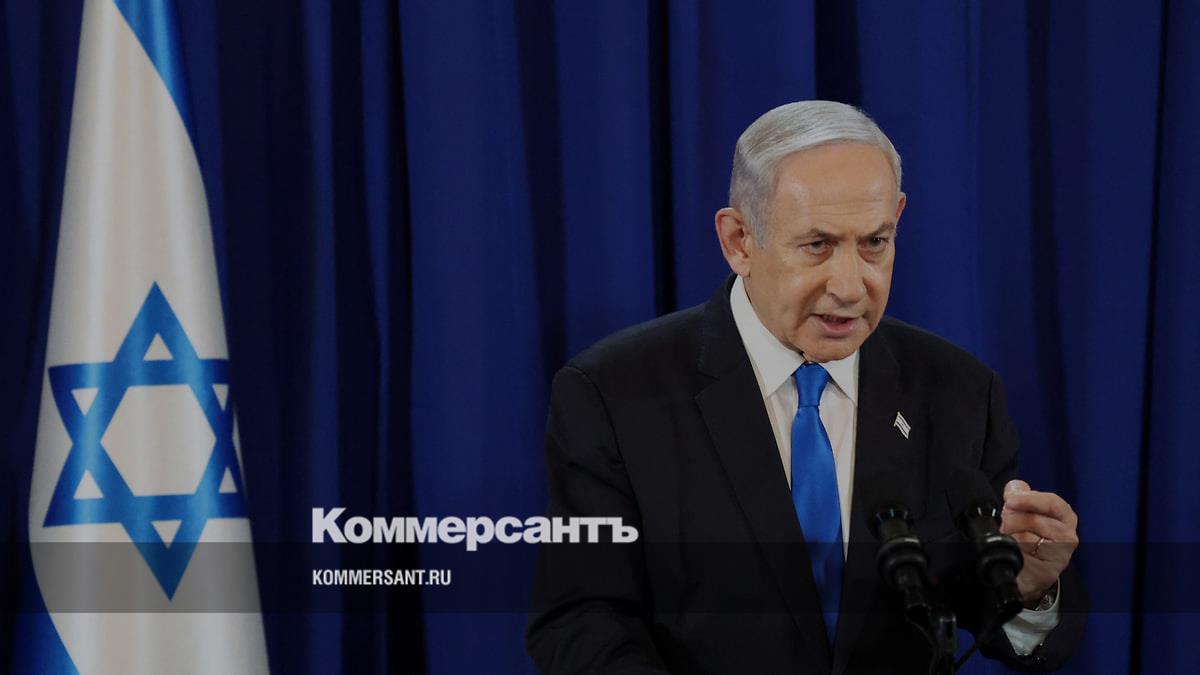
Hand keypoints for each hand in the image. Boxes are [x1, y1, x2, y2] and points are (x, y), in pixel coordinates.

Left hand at [999, 480, 1078, 607]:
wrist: (1027, 569)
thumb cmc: (1028, 536)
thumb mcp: (1025, 511)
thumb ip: (1020, 496)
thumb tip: (1015, 487)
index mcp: (1064, 516)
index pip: (1052, 503)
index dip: (1029, 499)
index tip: (1010, 500)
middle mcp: (1068, 535)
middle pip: (1035, 520)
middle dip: (1013, 520)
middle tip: (1005, 523)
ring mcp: (1060, 556)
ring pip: (1028, 539)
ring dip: (1012, 537)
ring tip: (1010, 538)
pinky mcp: (1048, 572)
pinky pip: (1024, 558)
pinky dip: (1014, 553)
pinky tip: (1015, 552)